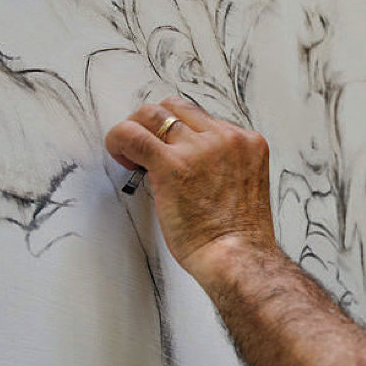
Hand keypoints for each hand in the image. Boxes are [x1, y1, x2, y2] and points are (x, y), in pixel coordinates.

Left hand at [104, 98, 278, 276]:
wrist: (238, 258)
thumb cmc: (239, 237)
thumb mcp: (242, 187)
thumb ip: (220, 166)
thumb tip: (187, 162)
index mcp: (247, 143)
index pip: (204, 118)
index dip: (179, 132)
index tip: (169, 148)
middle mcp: (226, 139)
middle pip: (178, 107)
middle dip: (156, 123)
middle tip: (145, 146)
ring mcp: (199, 148)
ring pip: (153, 113)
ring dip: (136, 128)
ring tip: (130, 153)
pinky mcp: (171, 165)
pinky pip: (132, 135)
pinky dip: (118, 140)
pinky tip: (120, 155)